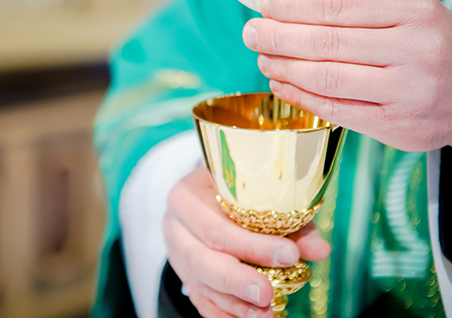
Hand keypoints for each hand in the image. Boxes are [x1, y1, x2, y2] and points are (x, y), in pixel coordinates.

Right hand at [163, 166, 329, 317]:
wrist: (206, 193)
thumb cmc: (235, 190)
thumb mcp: (260, 194)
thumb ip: (289, 220)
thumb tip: (319, 250)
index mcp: (188, 196)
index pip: (216, 227)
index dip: (251, 245)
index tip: (289, 255)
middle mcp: (176, 226)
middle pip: (202, 260)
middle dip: (238, 281)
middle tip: (269, 294)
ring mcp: (176, 253)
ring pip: (201, 284)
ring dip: (235, 304)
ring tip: (267, 314)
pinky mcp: (183, 274)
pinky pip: (200, 299)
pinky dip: (224, 313)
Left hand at [243, 0, 451, 151]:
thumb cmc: (430, 44)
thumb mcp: (404, 10)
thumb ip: (351, 1)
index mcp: (412, 11)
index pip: (335, 6)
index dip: (292, 6)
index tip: (266, 5)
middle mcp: (413, 50)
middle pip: (324, 42)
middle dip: (277, 37)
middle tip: (252, 33)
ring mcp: (406, 91)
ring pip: (325, 77)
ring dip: (283, 67)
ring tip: (263, 58)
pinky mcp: (396, 125)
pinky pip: (334, 109)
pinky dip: (299, 95)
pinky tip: (281, 83)